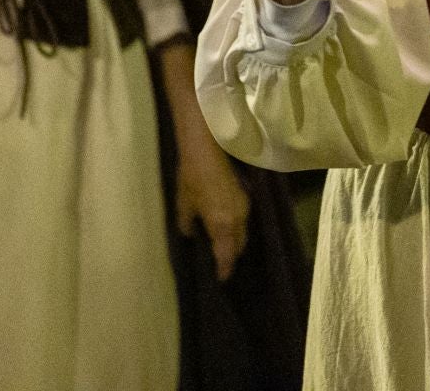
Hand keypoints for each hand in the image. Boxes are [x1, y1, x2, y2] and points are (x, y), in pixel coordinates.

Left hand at [176, 134, 249, 280]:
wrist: (205, 149)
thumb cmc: (191, 178)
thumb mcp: (184, 204)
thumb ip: (186, 224)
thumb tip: (189, 233)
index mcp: (222, 224)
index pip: (227, 254)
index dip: (225, 269)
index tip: (222, 279)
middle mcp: (238, 218)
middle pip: (239, 245)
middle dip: (231, 256)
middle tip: (221, 263)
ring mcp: (244, 205)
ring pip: (243, 232)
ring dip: (235, 241)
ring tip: (223, 246)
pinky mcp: (245, 195)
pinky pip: (243, 219)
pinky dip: (236, 228)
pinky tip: (226, 225)